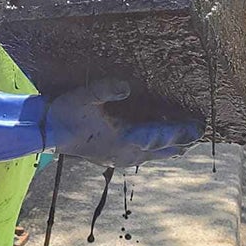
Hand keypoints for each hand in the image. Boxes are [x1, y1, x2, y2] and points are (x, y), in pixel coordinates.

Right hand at [44, 78, 201, 167]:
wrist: (46, 133)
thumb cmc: (65, 113)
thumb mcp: (84, 96)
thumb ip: (106, 89)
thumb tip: (127, 86)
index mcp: (124, 139)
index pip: (161, 136)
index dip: (182, 132)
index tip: (200, 127)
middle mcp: (127, 153)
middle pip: (163, 150)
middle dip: (182, 142)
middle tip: (200, 134)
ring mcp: (120, 158)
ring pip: (154, 155)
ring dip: (169, 146)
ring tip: (185, 140)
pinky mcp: (114, 158)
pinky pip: (142, 155)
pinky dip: (154, 148)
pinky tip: (156, 142)